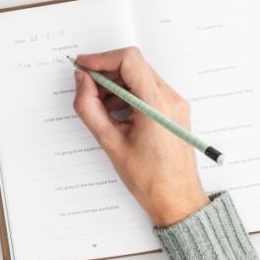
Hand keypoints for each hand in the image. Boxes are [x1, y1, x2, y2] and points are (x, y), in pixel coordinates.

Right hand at [72, 47, 208, 226]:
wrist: (178, 200)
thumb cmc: (150, 180)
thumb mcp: (111, 143)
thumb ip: (90, 108)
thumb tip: (81, 82)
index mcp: (157, 105)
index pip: (129, 61)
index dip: (102, 59)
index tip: (83, 66)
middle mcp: (171, 99)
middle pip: (134, 66)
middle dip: (106, 73)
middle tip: (85, 88)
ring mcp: (175, 104)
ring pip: (140, 77)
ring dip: (116, 85)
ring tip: (99, 107)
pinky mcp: (173, 110)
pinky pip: (148, 90)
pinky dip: (128, 94)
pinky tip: (114, 113)